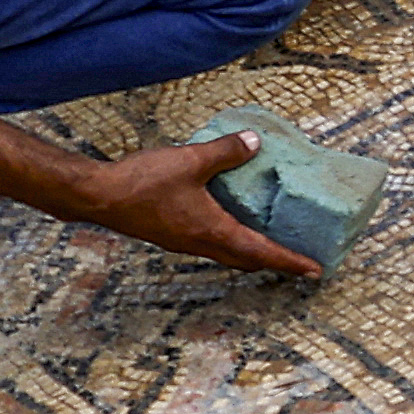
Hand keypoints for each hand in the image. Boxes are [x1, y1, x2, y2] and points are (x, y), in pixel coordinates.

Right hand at [55, 127, 326, 281]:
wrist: (97, 197)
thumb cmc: (142, 183)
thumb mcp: (191, 160)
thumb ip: (226, 152)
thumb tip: (254, 142)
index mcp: (213, 232)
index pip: (262, 253)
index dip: (291, 261)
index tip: (315, 271)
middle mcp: (201, 244)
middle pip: (247, 260)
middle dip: (275, 262)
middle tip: (299, 261)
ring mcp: (184, 242)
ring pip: (227, 253)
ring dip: (251, 252)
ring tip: (270, 243)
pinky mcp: (171, 234)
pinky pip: (210, 243)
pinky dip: (229, 240)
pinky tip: (229, 221)